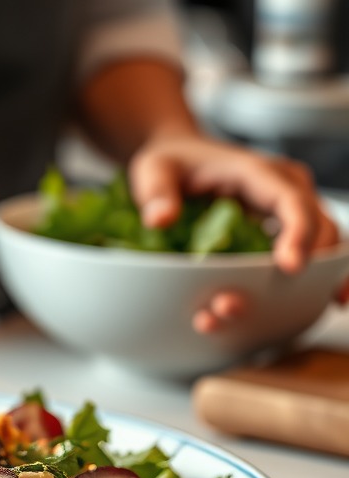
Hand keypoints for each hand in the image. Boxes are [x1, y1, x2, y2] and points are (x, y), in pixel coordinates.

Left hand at [127, 134, 343, 332]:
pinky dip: (304, 286)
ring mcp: (288, 214)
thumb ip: (156, 192)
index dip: (300, 235)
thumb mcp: (154, 169)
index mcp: (258, 173)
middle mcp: (285, 191)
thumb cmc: (170, 163)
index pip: (292, 202)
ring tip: (283, 317)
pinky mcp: (283, 233)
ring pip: (324, 248)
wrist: (179, 160)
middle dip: (309, 268)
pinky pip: (306, 258)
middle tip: (276, 301)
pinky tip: (294, 314)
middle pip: (321, 229)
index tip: (291, 267)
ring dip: (311, 284)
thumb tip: (160, 220)